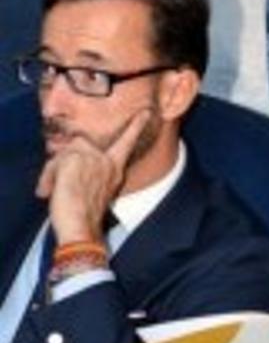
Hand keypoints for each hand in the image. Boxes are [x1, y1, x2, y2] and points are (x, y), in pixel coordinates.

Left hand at [37, 109, 151, 247]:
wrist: (79, 229)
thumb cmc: (83, 218)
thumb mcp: (93, 193)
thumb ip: (86, 173)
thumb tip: (62, 170)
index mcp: (115, 170)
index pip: (127, 142)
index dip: (136, 126)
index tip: (147, 113)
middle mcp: (107, 162)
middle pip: (79, 145)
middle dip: (62, 164)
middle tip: (53, 187)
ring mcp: (92, 158)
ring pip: (64, 154)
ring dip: (53, 174)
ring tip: (52, 193)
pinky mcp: (76, 159)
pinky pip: (54, 162)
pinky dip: (48, 178)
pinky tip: (50, 191)